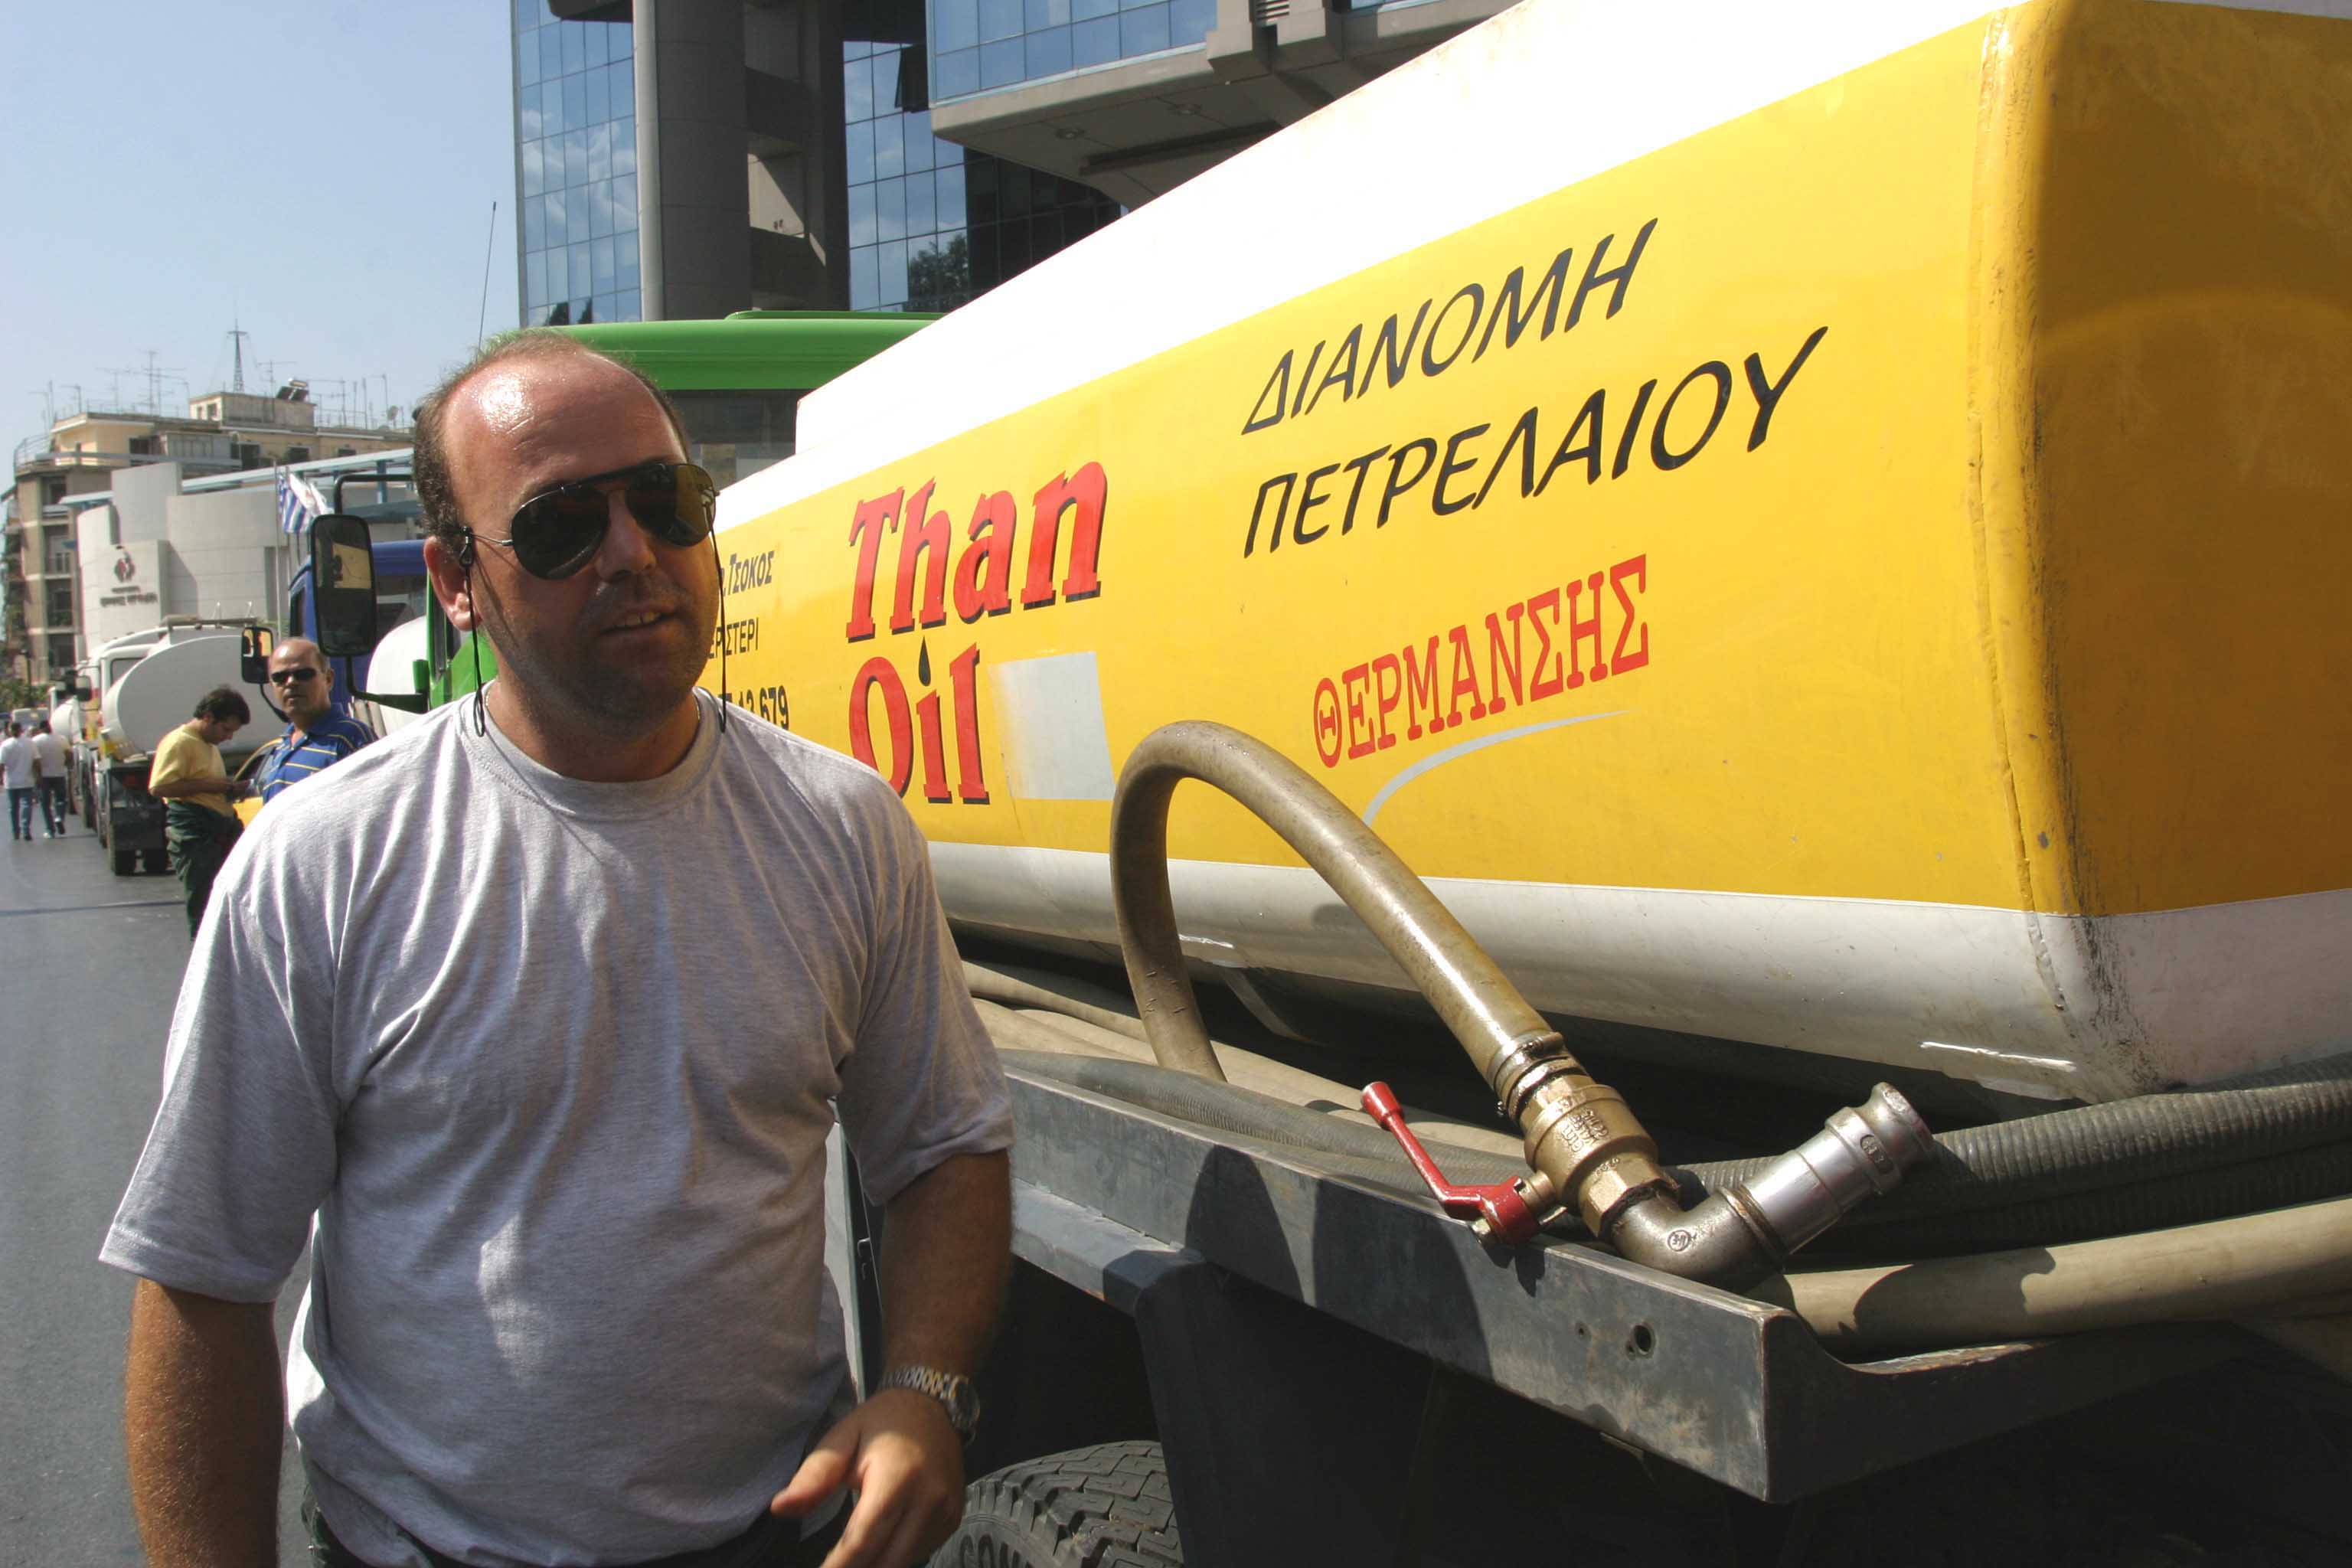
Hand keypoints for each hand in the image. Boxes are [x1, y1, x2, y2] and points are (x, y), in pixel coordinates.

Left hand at [771, 1388, 966, 1567]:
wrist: (933, 1406)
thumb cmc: (881, 1423)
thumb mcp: (842, 1438)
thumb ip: (814, 1476)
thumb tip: (779, 1509)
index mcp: (898, 1476)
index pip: (863, 1541)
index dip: (837, 1567)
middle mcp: (928, 1500)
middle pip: (885, 1561)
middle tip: (831, 1565)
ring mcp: (946, 1512)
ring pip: (903, 1563)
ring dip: (875, 1564)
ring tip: (850, 1556)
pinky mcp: (953, 1520)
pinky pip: (919, 1553)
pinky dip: (894, 1557)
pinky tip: (879, 1543)